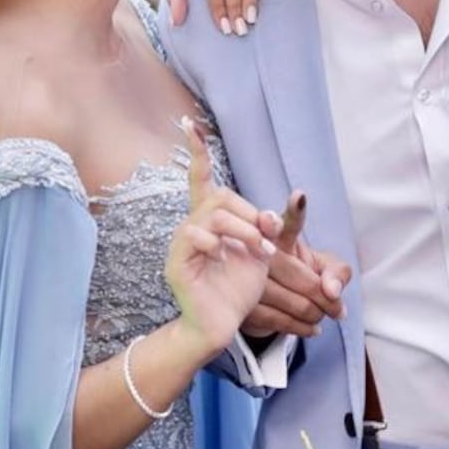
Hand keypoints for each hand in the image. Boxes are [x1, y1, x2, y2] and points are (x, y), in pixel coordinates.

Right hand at [165, 118, 281, 355]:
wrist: (223, 324)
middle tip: (271, 238)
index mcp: (211, 219)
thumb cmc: (239, 288)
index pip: (200, 178)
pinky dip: (216, 243)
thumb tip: (272, 216)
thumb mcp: (261, 252)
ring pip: (213, 214)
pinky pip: (193, 236)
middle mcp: (193, 225)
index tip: (189, 124)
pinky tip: (226, 257)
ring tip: (261, 252)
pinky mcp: (176, 262)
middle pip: (220, 195)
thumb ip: (266, 228)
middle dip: (251, 213)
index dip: (197, 151)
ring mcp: (182, 243)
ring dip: (245, 230)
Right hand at [242, 190, 350, 338]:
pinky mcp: (243, 304)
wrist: (269, 300)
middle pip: (300, 276)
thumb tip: (331, 291)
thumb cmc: (301, 275)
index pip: (290, 224)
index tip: (300, 197)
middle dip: (323, 297)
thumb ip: (338, 272)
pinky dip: (300, 328)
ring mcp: (249, 279)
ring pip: (290, 302)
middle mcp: (262, 253)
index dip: (295, 211)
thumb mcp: (326, 268)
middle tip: (338, 308)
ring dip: (313, 314)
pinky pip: (276, 320)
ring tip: (324, 316)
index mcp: (281, 238)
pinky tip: (313, 329)